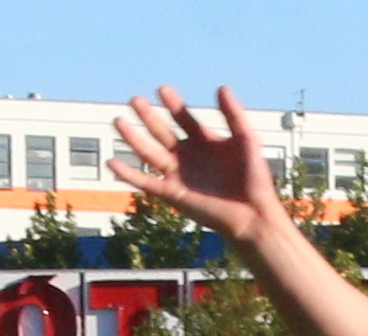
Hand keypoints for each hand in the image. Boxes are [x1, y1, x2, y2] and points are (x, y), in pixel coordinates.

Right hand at [106, 84, 291, 247]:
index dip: (172, 104)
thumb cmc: (255, 180)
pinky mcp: (173, 194)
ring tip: (119, 121)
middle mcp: (189, 156)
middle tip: (134, 100)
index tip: (161, 90)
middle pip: (162, 132)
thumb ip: (234, 115)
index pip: (184, 118)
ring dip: (133, 138)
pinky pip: (145, 182)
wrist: (253, 215)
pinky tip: (112, 162)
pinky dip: (128, 174)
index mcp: (205, 142)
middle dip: (148, 116)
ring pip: (149, 153)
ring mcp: (179, 174)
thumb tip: (221, 87)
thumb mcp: (247, 140)